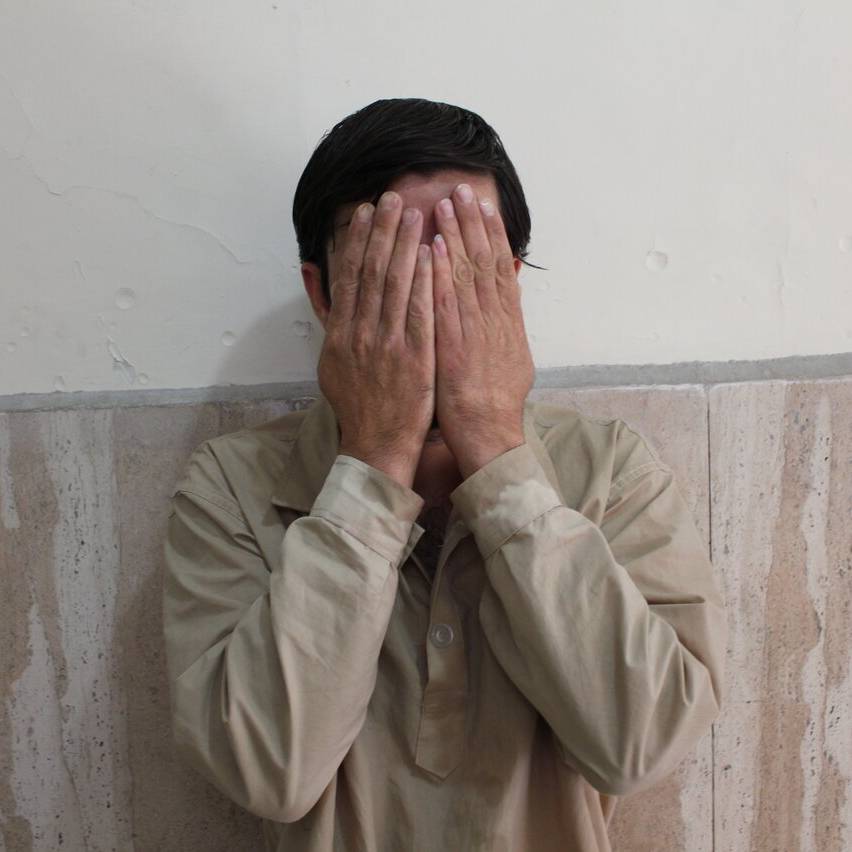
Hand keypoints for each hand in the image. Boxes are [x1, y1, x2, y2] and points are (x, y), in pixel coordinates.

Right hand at [318, 191, 435, 488]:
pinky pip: (418, 310)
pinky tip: (430, 253)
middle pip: (370, 272)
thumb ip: (328, 318)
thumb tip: (312, 275)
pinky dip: (423, 279)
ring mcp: (387, 344)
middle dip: (381, 231)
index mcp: (340, 334)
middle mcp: (360, 334)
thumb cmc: (357, 406)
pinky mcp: (414, 357)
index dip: (357, 241)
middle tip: (391, 197)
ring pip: (393, 284)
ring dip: (403, 244)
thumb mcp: (331, 363)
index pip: (348, 278)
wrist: (376, 445)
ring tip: (412, 212)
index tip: (365, 212)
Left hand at [430, 183, 534, 479]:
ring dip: (455, 238)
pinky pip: (446, 305)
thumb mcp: (512, 358)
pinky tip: (432, 249)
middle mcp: (494, 321)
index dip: (490, 235)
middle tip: (461, 190)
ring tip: (446, 205)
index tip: (483, 206)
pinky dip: (440, 275)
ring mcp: (474, 333)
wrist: (489, 435)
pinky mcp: (454, 348)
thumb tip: (508, 297)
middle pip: (484, 262)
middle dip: (473, 224)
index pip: (499, 268)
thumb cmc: (496, 403)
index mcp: (507, 322)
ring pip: (466, 276)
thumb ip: (507, 325)